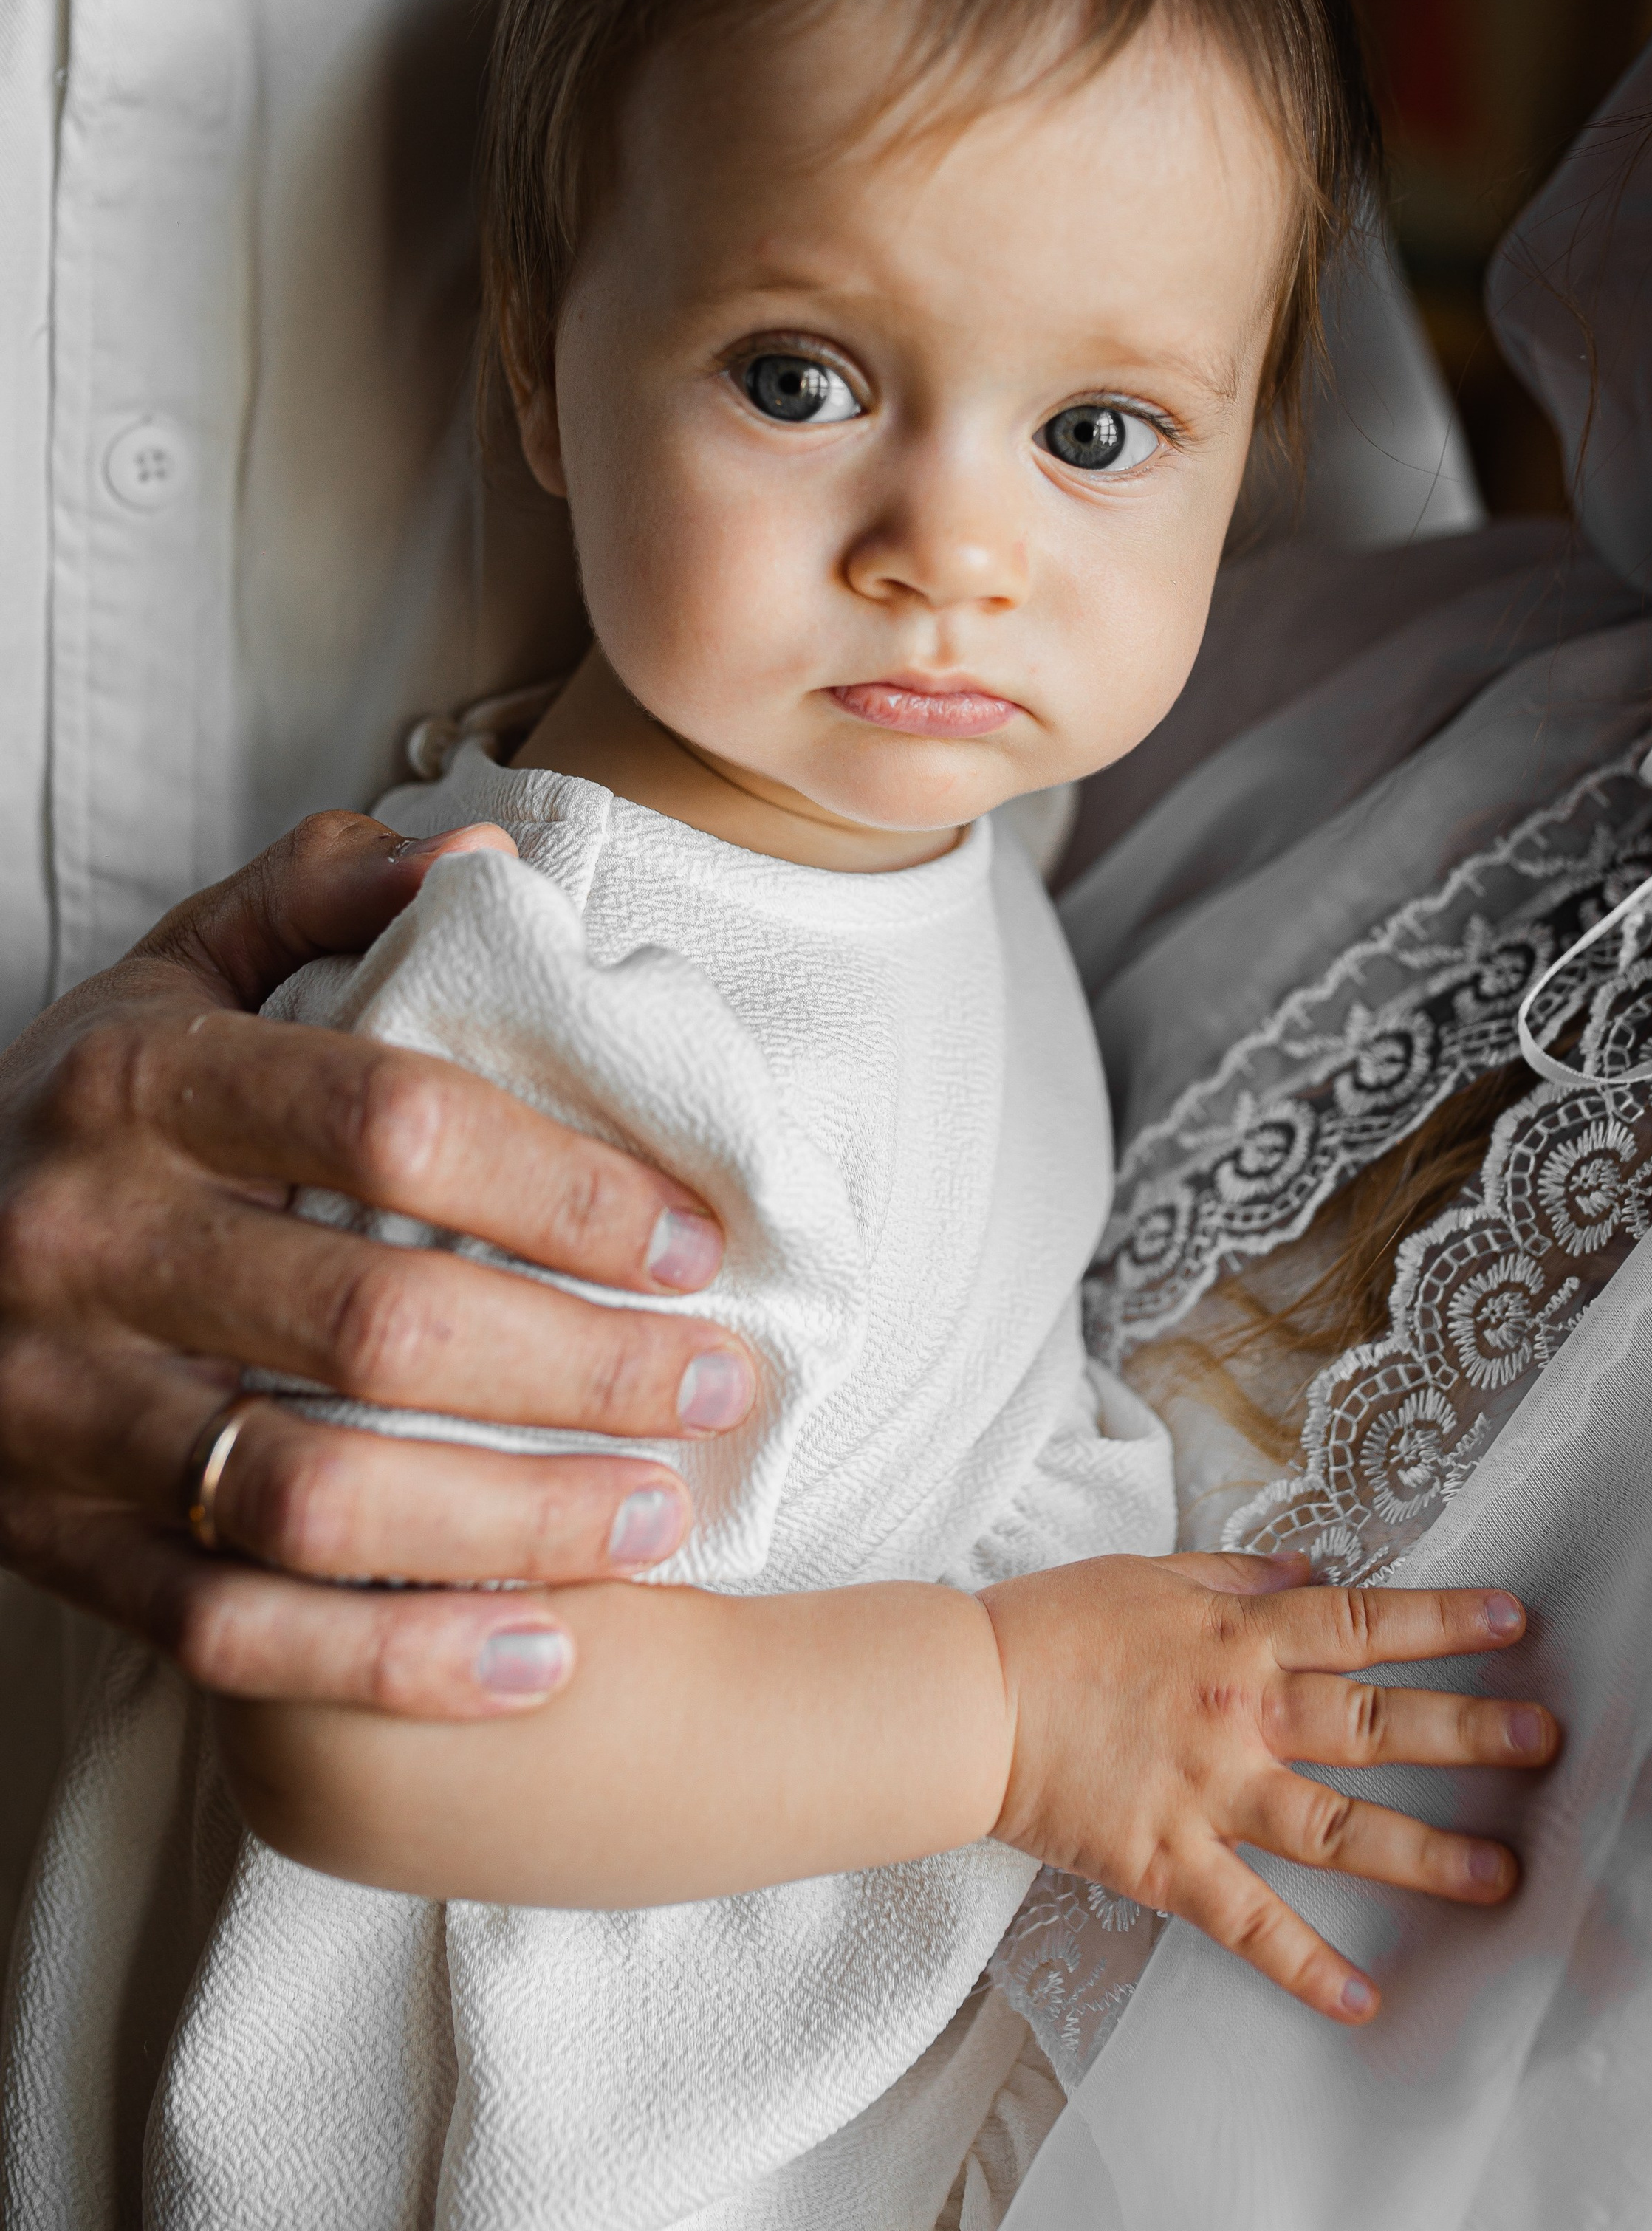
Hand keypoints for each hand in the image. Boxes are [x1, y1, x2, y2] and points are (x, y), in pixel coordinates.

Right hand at [0, 811, 754, 1717]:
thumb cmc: (78, 1111)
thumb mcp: (166, 971)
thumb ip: (312, 900)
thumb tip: (477, 854)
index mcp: (133, 1083)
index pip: (391, 1122)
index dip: (566, 1186)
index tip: (695, 1238)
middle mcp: (86, 1245)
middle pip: (374, 1324)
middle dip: (578, 1366)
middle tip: (718, 1384)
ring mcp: (58, 1410)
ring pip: (309, 1496)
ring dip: (508, 1522)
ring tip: (658, 1520)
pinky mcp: (51, 1542)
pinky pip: (228, 1631)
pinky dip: (392, 1664)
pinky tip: (539, 1656)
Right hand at [981, 1549, 1556, 2023]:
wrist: (965, 1699)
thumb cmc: (1048, 1627)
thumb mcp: (1148, 1572)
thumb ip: (1235, 1576)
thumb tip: (1307, 1573)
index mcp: (1239, 1635)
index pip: (1362, 1622)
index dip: (1441, 1622)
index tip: (1513, 1623)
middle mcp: (1242, 1712)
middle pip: (1376, 1724)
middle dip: (1469, 1732)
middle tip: (1546, 1742)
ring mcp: (1210, 1791)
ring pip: (1338, 1827)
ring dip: (1425, 1854)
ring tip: (1501, 1876)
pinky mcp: (1170, 1861)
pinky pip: (1250, 1922)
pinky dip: (1306, 1965)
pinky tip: (1363, 1999)